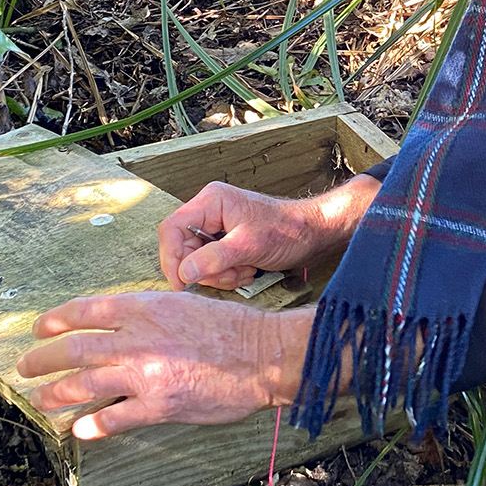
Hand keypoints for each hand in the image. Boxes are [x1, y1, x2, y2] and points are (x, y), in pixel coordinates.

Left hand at [16, 291, 314, 438]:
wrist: (260, 354)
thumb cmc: (228, 326)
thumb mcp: (181, 303)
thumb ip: (146, 314)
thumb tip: (117, 326)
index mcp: (142, 308)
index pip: (84, 311)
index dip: (55, 321)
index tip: (39, 329)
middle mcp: (136, 339)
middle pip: (73, 349)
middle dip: (42, 359)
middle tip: (26, 367)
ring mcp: (144, 374)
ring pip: (83, 384)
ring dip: (55, 393)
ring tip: (41, 399)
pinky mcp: (157, 406)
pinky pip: (113, 418)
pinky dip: (92, 424)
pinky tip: (80, 429)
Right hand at [157, 177, 379, 289]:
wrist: (313, 234)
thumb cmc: (286, 231)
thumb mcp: (248, 246)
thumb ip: (214, 258)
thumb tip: (184, 273)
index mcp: (210, 202)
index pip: (172, 229)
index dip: (171, 258)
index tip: (181, 284)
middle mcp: (210, 211)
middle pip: (183, 248)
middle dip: (205, 269)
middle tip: (230, 276)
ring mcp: (217, 226)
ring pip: (198, 260)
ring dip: (219, 274)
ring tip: (244, 272)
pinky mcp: (226, 241)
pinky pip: (212, 264)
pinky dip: (227, 274)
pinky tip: (247, 271)